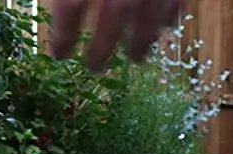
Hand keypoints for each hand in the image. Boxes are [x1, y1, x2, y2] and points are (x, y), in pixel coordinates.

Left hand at [48, 0, 182, 71]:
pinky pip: (174, 8)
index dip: (63, 36)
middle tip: (94, 68)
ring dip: (140, 45)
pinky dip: (168, 22)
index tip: (59, 54)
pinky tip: (163, 29)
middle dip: (101, 50)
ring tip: (135, 59)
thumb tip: (63, 6)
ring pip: (147, 25)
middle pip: (109, 24)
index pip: (69, 10)